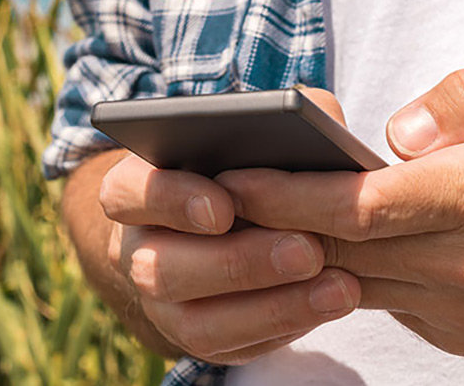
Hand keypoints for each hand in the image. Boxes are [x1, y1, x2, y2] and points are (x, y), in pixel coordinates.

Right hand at [99, 89, 360, 364]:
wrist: (235, 220)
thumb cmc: (251, 163)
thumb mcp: (262, 129)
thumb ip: (286, 118)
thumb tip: (320, 127)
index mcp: (136, 189)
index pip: (125, 193)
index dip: (169, 200)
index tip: (224, 206)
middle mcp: (138, 250)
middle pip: (162, 268)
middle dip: (239, 263)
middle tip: (306, 250)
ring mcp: (162, 302)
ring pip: (195, 322)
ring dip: (272, 306)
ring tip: (338, 286)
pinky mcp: (198, 336)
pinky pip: (231, 347)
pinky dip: (285, 327)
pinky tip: (331, 303)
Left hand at [216, 61, 463, 358]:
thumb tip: (392, 133)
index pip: (363, 204)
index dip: (290, 193)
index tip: (234, 177)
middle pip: (344, 250)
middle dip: (270, 227)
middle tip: (211, 202)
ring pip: (355, 285)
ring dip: (295, 258)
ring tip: (241, 225)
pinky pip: (385, 305)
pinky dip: (341, 279)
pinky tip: (308, 251)